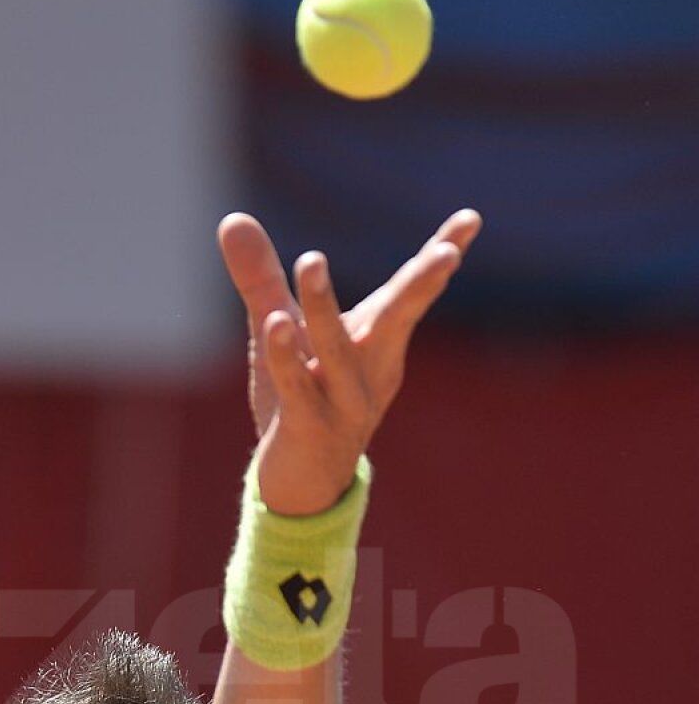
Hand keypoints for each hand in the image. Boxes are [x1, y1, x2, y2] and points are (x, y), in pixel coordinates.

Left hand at [218, 208, 481, 513]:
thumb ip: (261, 279)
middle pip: (397, 320)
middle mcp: (369, 371)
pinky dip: (286, 357)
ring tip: (311, 258)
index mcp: (375, 343)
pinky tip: (276, 324)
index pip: (409, 295)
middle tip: (447, 255)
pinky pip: (298, 389)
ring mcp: (343, 404)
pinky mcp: (308, 428)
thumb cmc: (301, 402)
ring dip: (324, 306)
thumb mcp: (280, 332)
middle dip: (421, 287)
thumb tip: (232, 218)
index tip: (471, 219)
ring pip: (338, 351)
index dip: (440, 257)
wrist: (300, 486)